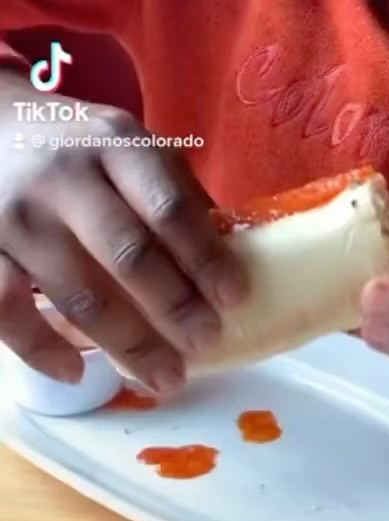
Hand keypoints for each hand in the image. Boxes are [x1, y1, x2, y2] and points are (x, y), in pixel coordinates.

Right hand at [0, 101, 245, 391]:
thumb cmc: (71, 144)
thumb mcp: (125, 143)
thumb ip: (171, 189)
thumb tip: (228, 253)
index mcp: (114, 143)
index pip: (168, 207)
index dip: (205, 257)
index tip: (235, 298)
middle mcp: (64, 177)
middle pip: (128, 255)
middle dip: (175, 308)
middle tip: (206, 342)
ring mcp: (16, 216)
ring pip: (77, 295)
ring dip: (127, 344)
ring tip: (164, 377)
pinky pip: (9, 310)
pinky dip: (42, 349)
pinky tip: (76, 372)